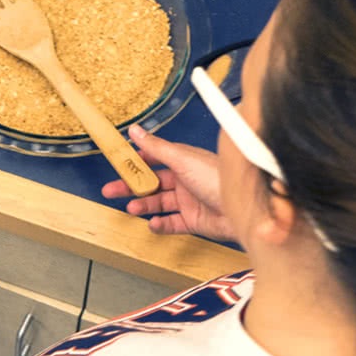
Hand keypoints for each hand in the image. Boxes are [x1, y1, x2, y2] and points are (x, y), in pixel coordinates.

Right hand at [102, 125, 234, 240]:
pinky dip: (160, 225)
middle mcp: (186, 180)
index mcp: (184, 161)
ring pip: (160, 203)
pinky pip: (172, 223)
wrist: (244, 209)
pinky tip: (153, 224)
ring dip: (144, 205)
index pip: (155, 159)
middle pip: (153, 183)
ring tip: (131, 208)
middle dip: (131, 186)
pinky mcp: (195, 221)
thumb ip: (156, 147)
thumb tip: (135, 130)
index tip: (119, 163)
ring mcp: (190, 201)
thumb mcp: (182, 159)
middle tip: (111, 190)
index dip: (137, 161)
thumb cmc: (219, 179)